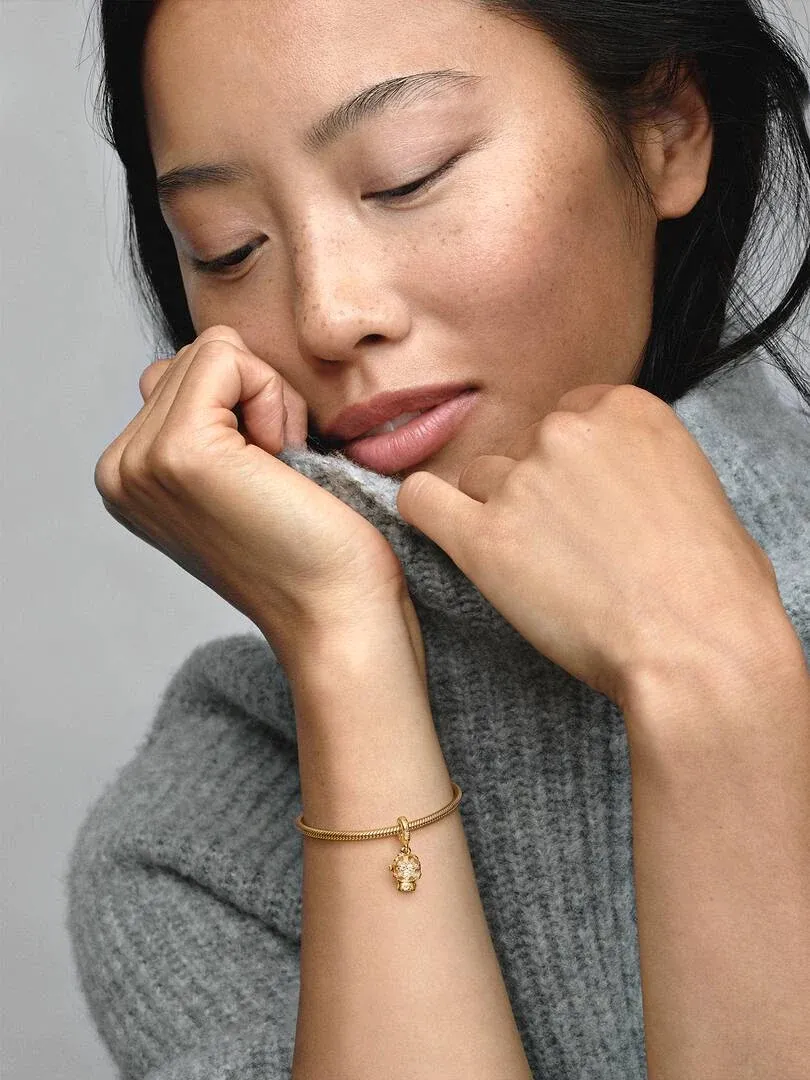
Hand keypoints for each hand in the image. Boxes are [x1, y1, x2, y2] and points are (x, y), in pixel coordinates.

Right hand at [93, 325, 416, 670]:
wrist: (338, 611)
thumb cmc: (314, 547)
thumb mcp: (239, 473)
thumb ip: (208, 418)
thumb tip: (216, 354)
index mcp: (129, 477)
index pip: (184, 373)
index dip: (246, 408)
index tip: (266, 478)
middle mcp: (120, 470)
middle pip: (196, 357)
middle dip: (255, 398)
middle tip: (276, 476)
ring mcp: (141, 462)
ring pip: (214, 351)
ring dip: (267, 399)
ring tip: (277, 474)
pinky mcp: (180, 452)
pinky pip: (228, 356)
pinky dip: (272, 397)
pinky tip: (282, 462)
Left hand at [396, 382, 781, 708]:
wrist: (698, 648)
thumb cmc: (717, 589)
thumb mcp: (700, 493)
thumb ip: (646, 469)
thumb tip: (627, 486)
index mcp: (626, 409)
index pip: (567, 417)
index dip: (571, 465)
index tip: (580, 501)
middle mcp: (567, 432)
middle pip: (522, 448)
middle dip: (535, 489)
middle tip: (564, 544)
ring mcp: (523, 481)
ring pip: (479, 480)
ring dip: (495, 512)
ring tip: (531, 564)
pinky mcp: (484, 538)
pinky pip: (423, 501)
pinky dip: (425, 512)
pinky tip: (440, 530)